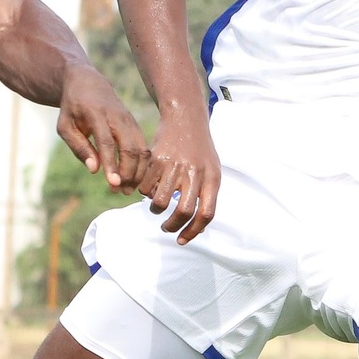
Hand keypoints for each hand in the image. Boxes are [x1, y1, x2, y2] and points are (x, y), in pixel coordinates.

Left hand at [56, 66, 148, 190]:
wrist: (88, 83)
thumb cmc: (72, 108)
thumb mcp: (65, 126)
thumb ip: (78, 147)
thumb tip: (94, 169)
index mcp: (96, 114)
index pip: (107, 142)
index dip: (111, 164)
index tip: (113, 184)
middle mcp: (117, 116)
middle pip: (129, 147)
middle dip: (128, 172)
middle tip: (120, 192)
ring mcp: (129, 120)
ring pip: (141, 148)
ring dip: (137, 172)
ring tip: (127, 190)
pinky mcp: (135, 125)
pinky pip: (144, 147)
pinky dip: (142, 165)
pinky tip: (134, 178)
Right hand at [139, 106, 221, 243]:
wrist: (185, 118)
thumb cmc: (199, 149)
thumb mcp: (212, 169)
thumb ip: (207, 195)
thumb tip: (199, 226)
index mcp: (212, 178)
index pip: (206, 213)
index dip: (194, 231)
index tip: (182, 240)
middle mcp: (195, 173)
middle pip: (183, 211)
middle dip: (172, 226)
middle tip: (166, 228)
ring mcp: (175, 166)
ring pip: (161, 202)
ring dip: (156, 210)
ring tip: (157, 207)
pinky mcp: (157, 159)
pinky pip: (146, 187)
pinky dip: (145, 193)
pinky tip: (149, 190)